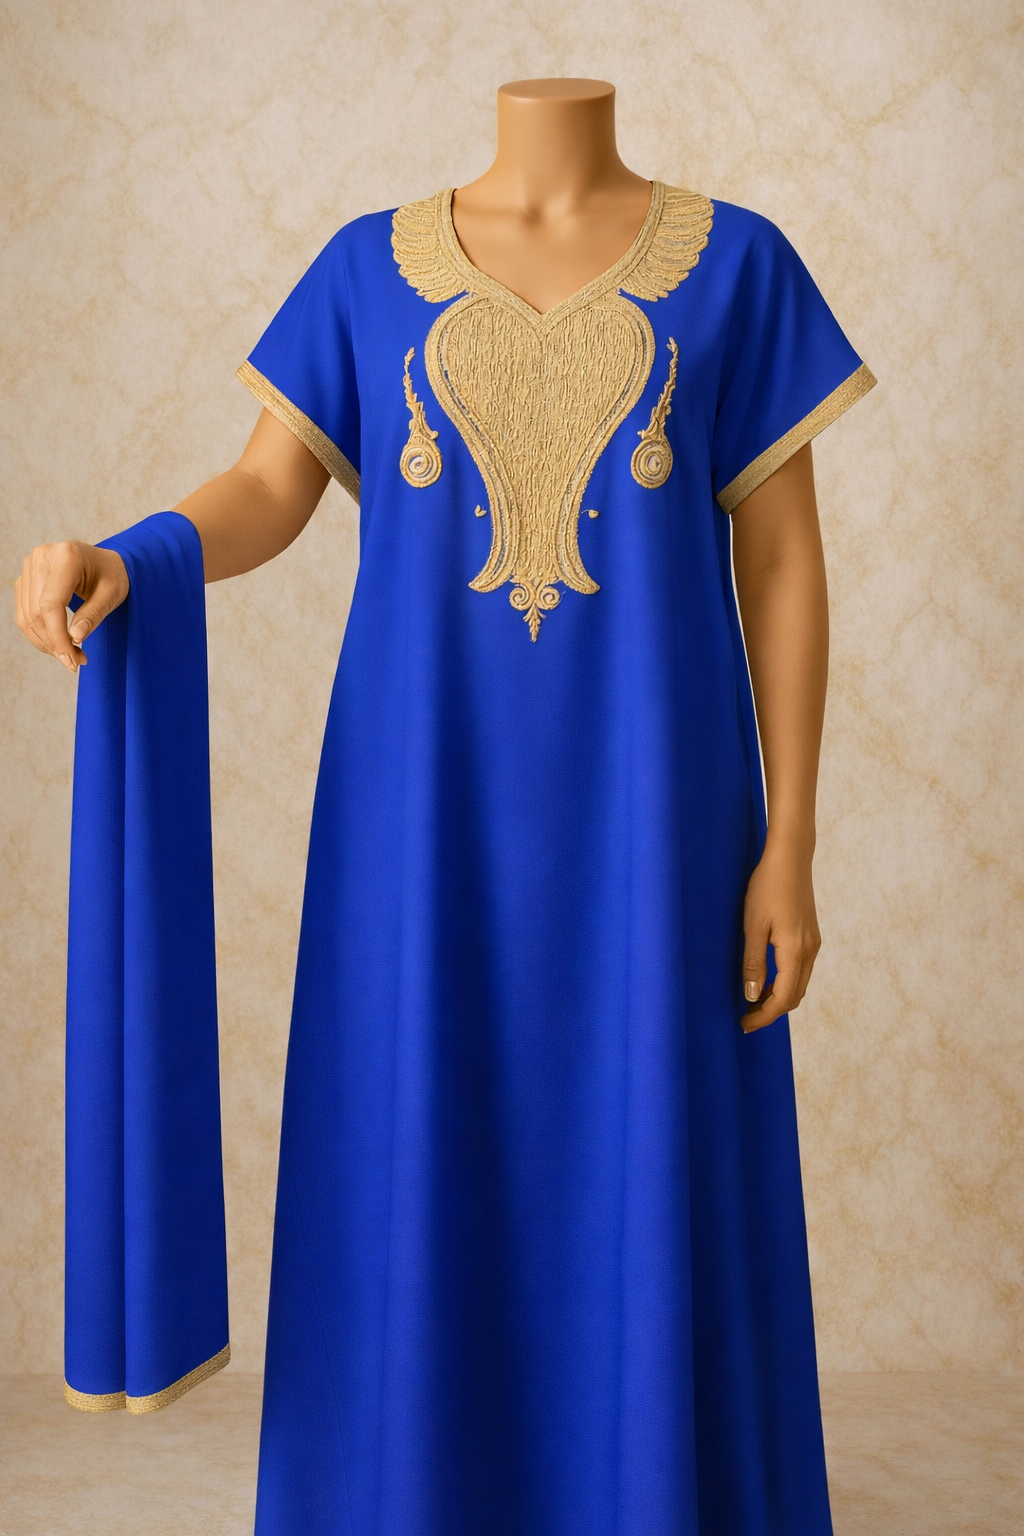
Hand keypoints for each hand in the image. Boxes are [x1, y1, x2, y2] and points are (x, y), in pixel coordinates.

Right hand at [13, 540, 128, 671]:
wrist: (104, 562)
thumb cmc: (111, 575)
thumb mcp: (112, 595)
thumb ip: (93, 615)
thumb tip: (75, 638)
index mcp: (66, 556)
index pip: (51, 604)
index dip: (58, 636)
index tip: (71, 659)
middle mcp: (42, 557)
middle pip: (37, 612)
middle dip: (55, 643)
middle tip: (76, 662)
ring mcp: (29, 566)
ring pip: (27, 616)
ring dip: (46, 643)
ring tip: (70, 656)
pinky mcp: (25, 579)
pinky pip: (24, 613)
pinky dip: (39, 634)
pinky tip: (58, 644)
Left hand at [740, 843, 820, 1032]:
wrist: (791, 858)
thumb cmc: (767, 887)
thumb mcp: (753, 926)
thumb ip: (754, 963)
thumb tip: (753, 997)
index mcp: (796, 952)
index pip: (783, 998)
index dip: (764, 1016)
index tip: (744, 1024)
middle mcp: (810, 951)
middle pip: (795, 996)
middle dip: (771, 1011)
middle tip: (746, 1017)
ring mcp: (813, 944)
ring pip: (799, 984)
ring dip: (778, 998)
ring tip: (753, 1001)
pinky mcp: (810, 935)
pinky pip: (800, 970)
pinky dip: (785, 983)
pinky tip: (767, 979)